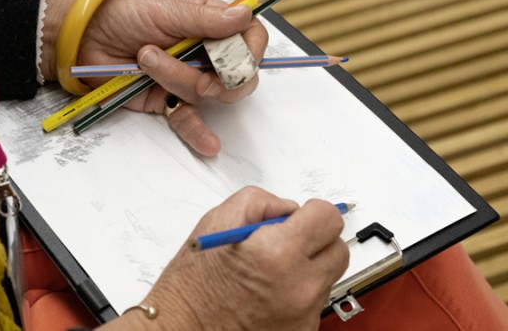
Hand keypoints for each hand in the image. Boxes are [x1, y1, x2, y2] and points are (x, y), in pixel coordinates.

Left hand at [63, 0, 267, 156]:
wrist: (86, 36)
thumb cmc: (124, 13)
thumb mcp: (166, 9)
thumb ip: (206, 19)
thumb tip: (244, 16)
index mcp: (211, 22)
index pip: (250, 39)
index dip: (250, 52)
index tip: (236, 58)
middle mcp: (205, 52)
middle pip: (237, 76)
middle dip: (215, 74)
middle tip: (186, 61)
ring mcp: (188, 78)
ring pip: (207, 94)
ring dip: (177, 78)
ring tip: (146, 57)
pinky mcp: (168, 100)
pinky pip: (189, 119)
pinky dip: (198, 132)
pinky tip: (209, 144)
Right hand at [103, 187, 348, 330]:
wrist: (183, 327)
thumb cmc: (193, 282)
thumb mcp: (217, 220)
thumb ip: (262, 202)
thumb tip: (289, 208)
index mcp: (279, 253)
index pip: (329, 218)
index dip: (312, 211)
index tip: (301, 216)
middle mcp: (299, 287)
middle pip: (338, 248)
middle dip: (316, 239)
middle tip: (287, 241)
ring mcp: (303, 314)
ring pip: (328, 275)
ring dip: (308, 266)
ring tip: (271, 269)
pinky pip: (315, 300)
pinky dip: (298, 291)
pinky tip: (269, 290)